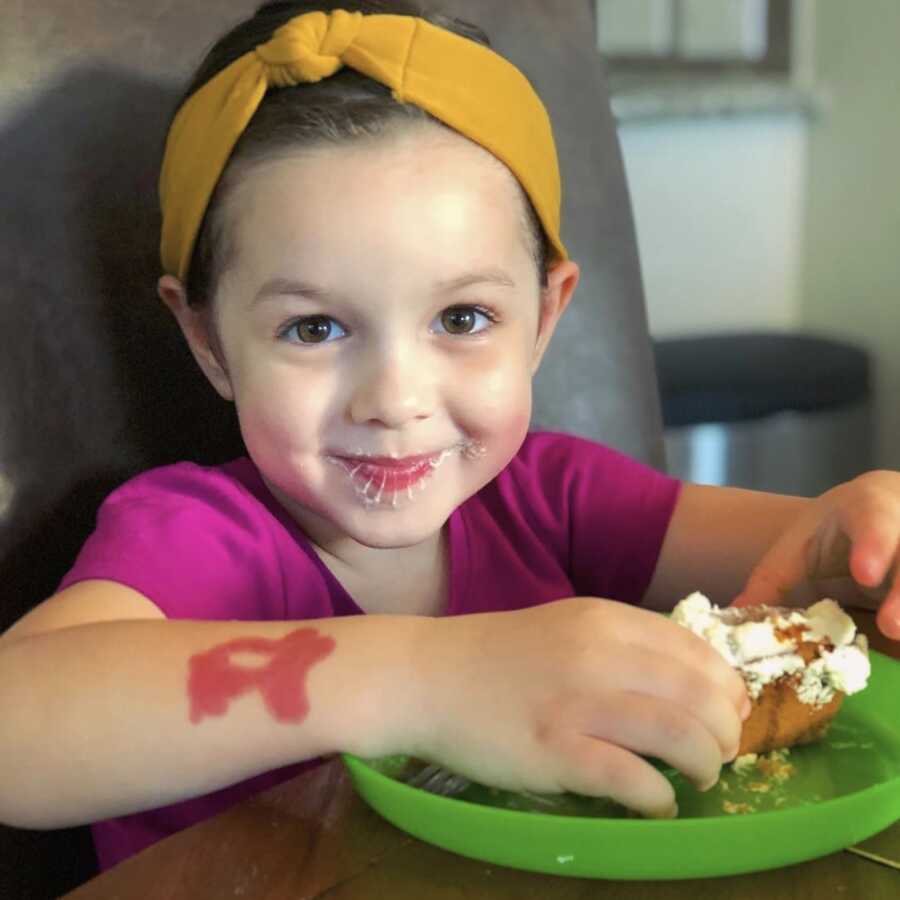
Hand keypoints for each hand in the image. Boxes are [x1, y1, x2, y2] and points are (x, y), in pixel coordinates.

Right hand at [410, 598, 748, 817]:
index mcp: (604, 619)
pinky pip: (633, 779)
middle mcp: (599, 654)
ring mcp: (577, 703)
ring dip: (707, 764)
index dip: (728, 686)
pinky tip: (658, 803)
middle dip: (727, 731)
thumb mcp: (566, 627)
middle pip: (700, 694)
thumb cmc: (499, 655)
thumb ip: (622, 645)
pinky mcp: (555, 751)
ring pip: (680, 735)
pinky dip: (661, 798)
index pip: (696, 650)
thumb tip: (690, 685)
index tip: (730, 711)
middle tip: (720, 752)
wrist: (428, 676)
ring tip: (701, 777)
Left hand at [731, 471, 899, 638]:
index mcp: (870, 508)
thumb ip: (773, 578)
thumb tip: (736, 615)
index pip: (877, 520)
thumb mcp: (801, 542)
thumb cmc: (837, 532)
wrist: (884, 509)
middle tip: (892, 625)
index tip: (866, 573)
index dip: (875, 546)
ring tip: (899, 636)